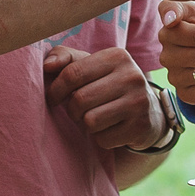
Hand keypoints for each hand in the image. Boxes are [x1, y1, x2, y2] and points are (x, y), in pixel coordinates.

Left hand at [43, 45, 165, 149]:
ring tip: (95, 117)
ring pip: (90, 121)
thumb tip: (47, 65)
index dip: (56, 89)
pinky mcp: (141, 127)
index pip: (73, 73)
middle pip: (80, 100)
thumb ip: (65, 58)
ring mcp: (139, 102)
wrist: (147, 110)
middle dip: (72, 109)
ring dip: (86, 124)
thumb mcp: (89, 65)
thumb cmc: (107, 83)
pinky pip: (103, 139)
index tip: (53, 98)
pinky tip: (110, 128)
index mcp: (117, 56)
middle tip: (78, 110)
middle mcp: (132, 76)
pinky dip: (101, 137)